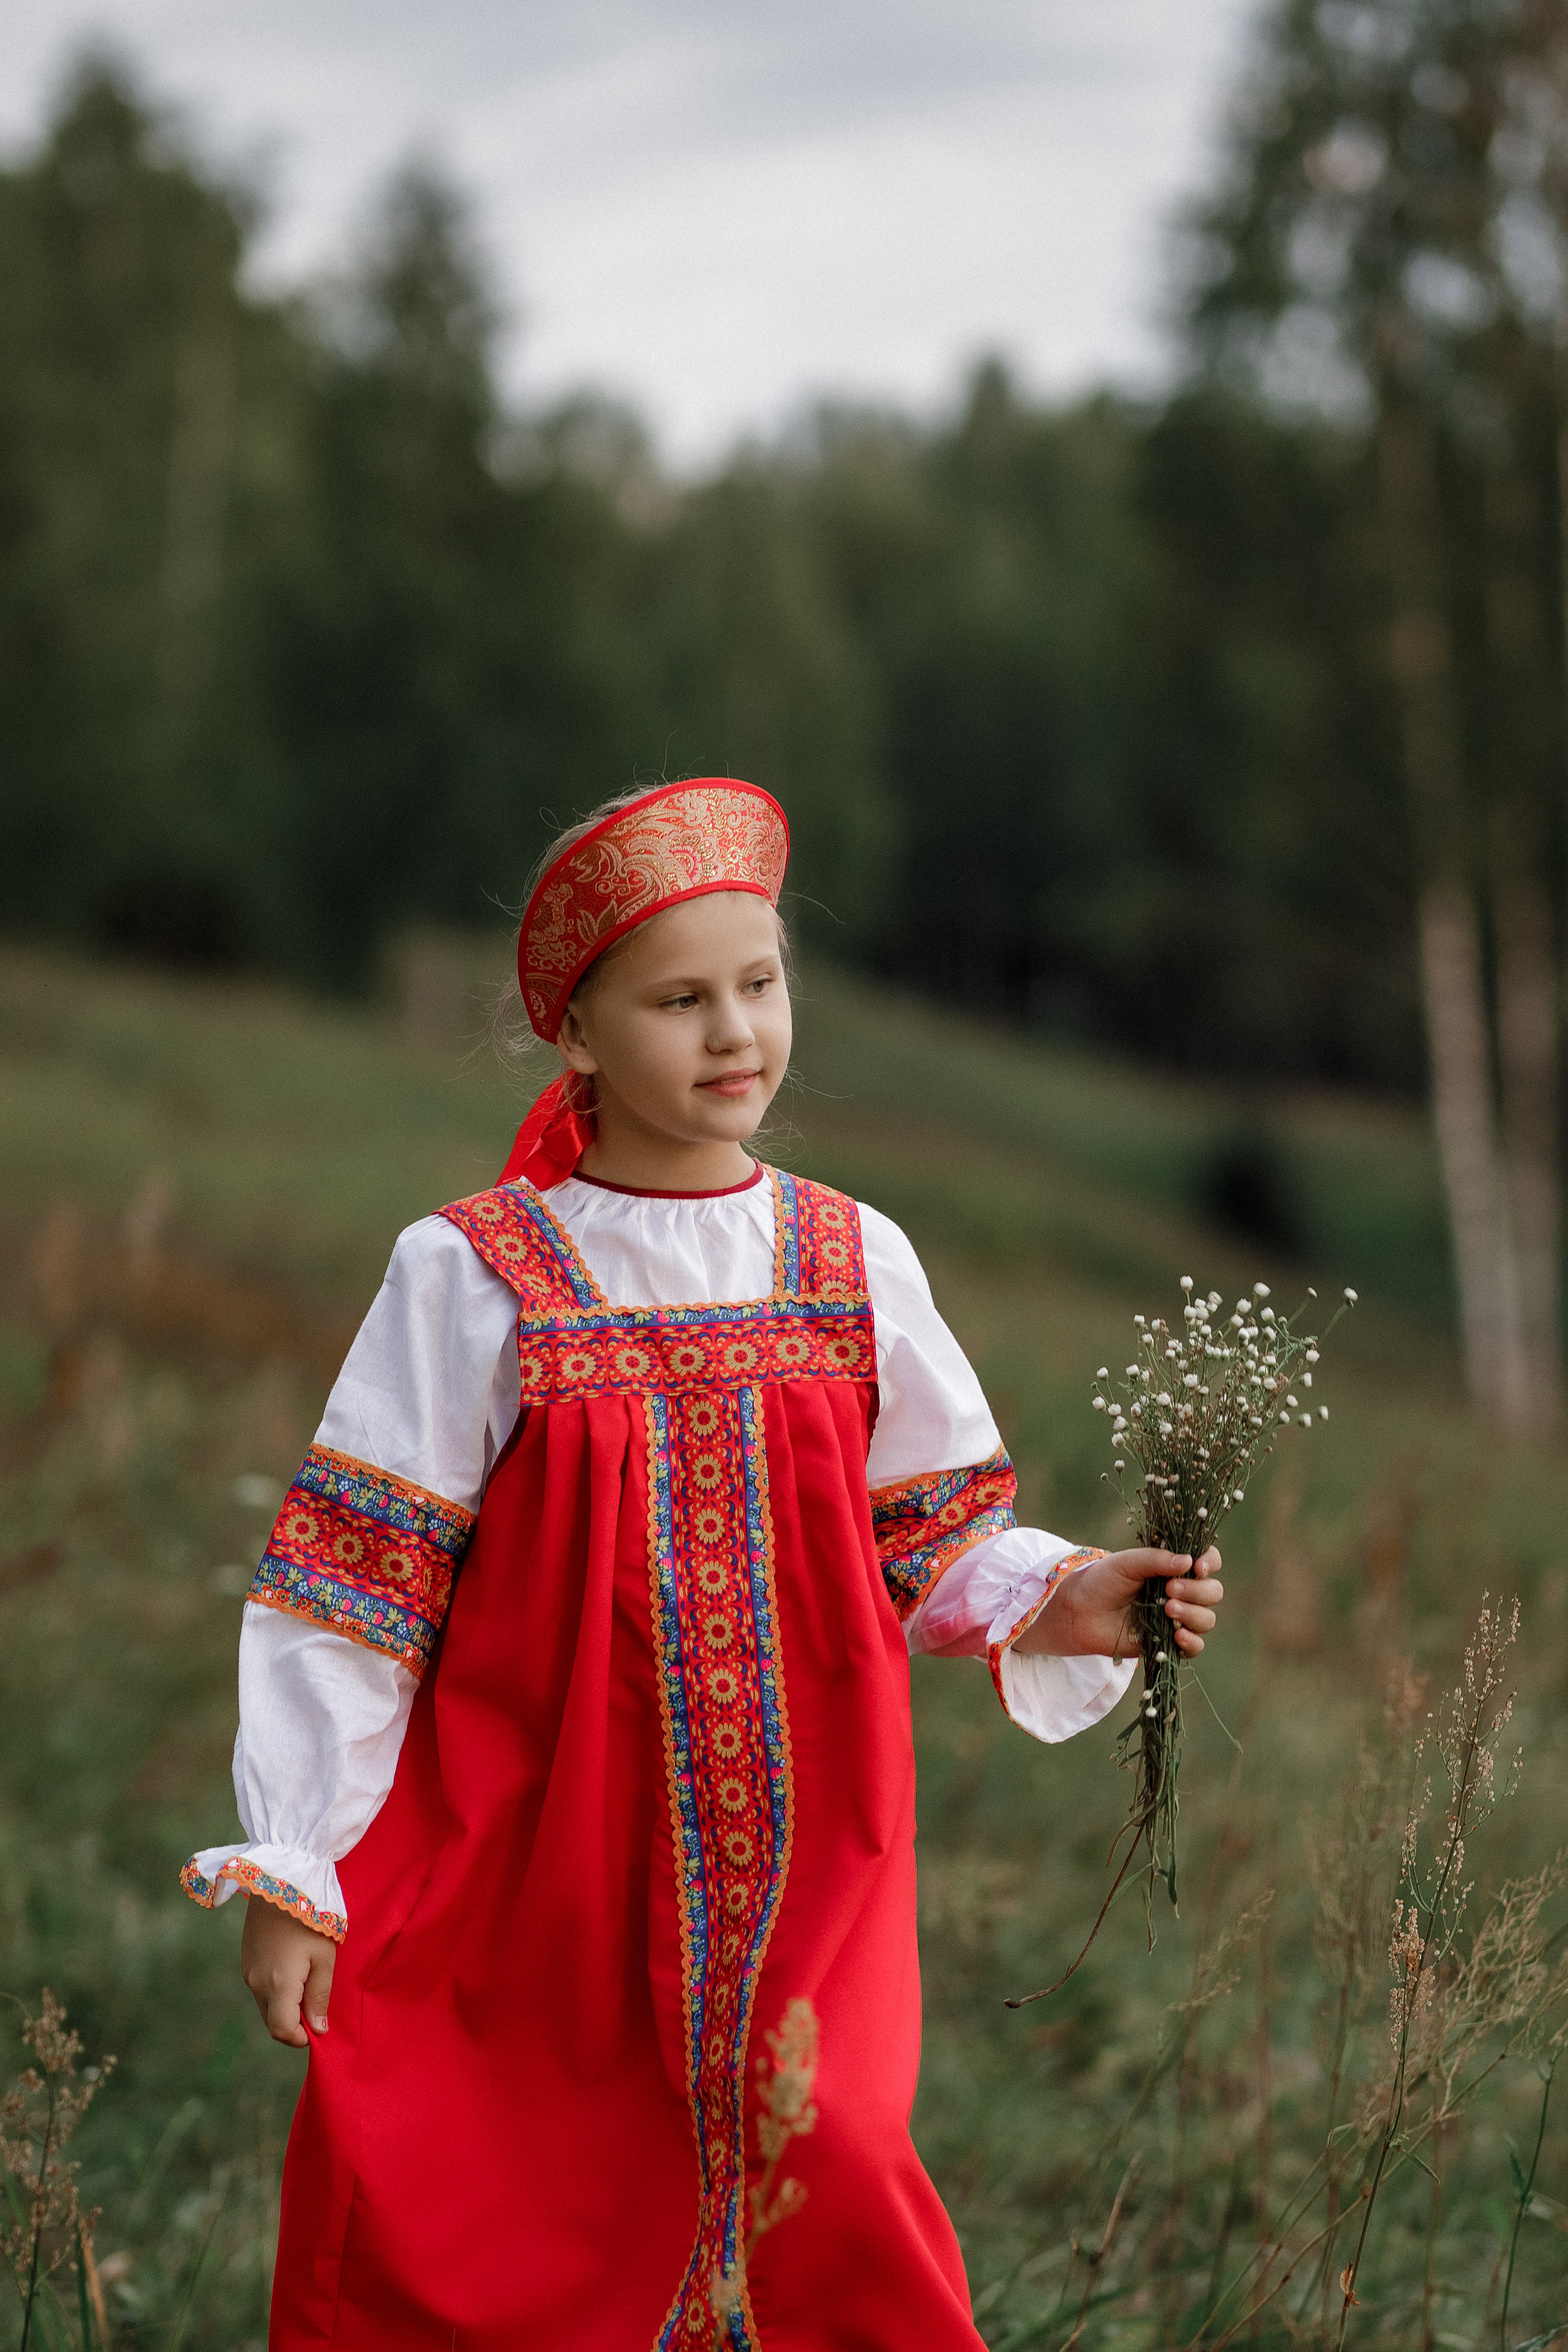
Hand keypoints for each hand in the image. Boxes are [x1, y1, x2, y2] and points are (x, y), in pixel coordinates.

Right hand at [240, 1894, 335, 2046]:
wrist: (280, 1880)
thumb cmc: (310, 1918)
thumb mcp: (324, 1957)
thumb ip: (319, 1996)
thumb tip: (317, 2030)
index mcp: (277, 1985)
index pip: (281, 2030)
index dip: (299, 2038)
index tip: (317, 2028)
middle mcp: (256, 1982)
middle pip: (272, 2021)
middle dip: (293, 2023)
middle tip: (316, 2004)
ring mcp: (247, 1970)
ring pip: (265, 2005)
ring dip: (284, 2005)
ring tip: (307, 1980)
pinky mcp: (245, 1959)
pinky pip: (259, 1987)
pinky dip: (275, 1990)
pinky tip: (292, 1968)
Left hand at [1015, 1546, 1223, 1660]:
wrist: (1080, 1612)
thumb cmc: (1102, 1580)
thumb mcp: (1126, 1562)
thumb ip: (1155, 1559)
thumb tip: (1187, 1561)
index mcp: (1174, 1567)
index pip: (1208, 1562)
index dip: (1209, 1563)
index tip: (1197, 1567)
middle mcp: (1182, 1592)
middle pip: (1213, 1592)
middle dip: (1197, 1591)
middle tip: (1170, 1589)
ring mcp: (1177, 1618)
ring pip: (1207, 1619)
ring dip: (1193, 1614)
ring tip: (1168, 1608)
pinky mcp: (1169, 1642)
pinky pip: (1195, 1647)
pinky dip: (1192, 1642)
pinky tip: (1178, 1636)